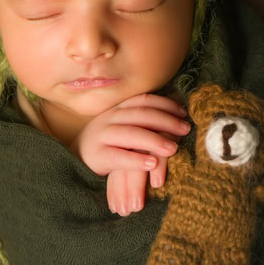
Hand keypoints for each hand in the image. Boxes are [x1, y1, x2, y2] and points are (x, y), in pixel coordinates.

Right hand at [73, 93, 190, 215]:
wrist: (78, 157)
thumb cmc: (109, 143)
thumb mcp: (124, 127)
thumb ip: (143, 120)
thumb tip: (177, 115)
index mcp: (118, 109)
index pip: (143, 100)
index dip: (165, 104)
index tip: (184, 113)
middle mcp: (109, 118)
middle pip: (140, 115)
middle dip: (165, 121)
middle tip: (186, 129)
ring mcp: (101, 136)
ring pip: (130, 134)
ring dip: (154, 140)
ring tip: (173, 149)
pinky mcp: (97, 156)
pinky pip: (118, 156)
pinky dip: (136, 160)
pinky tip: (152, 164)